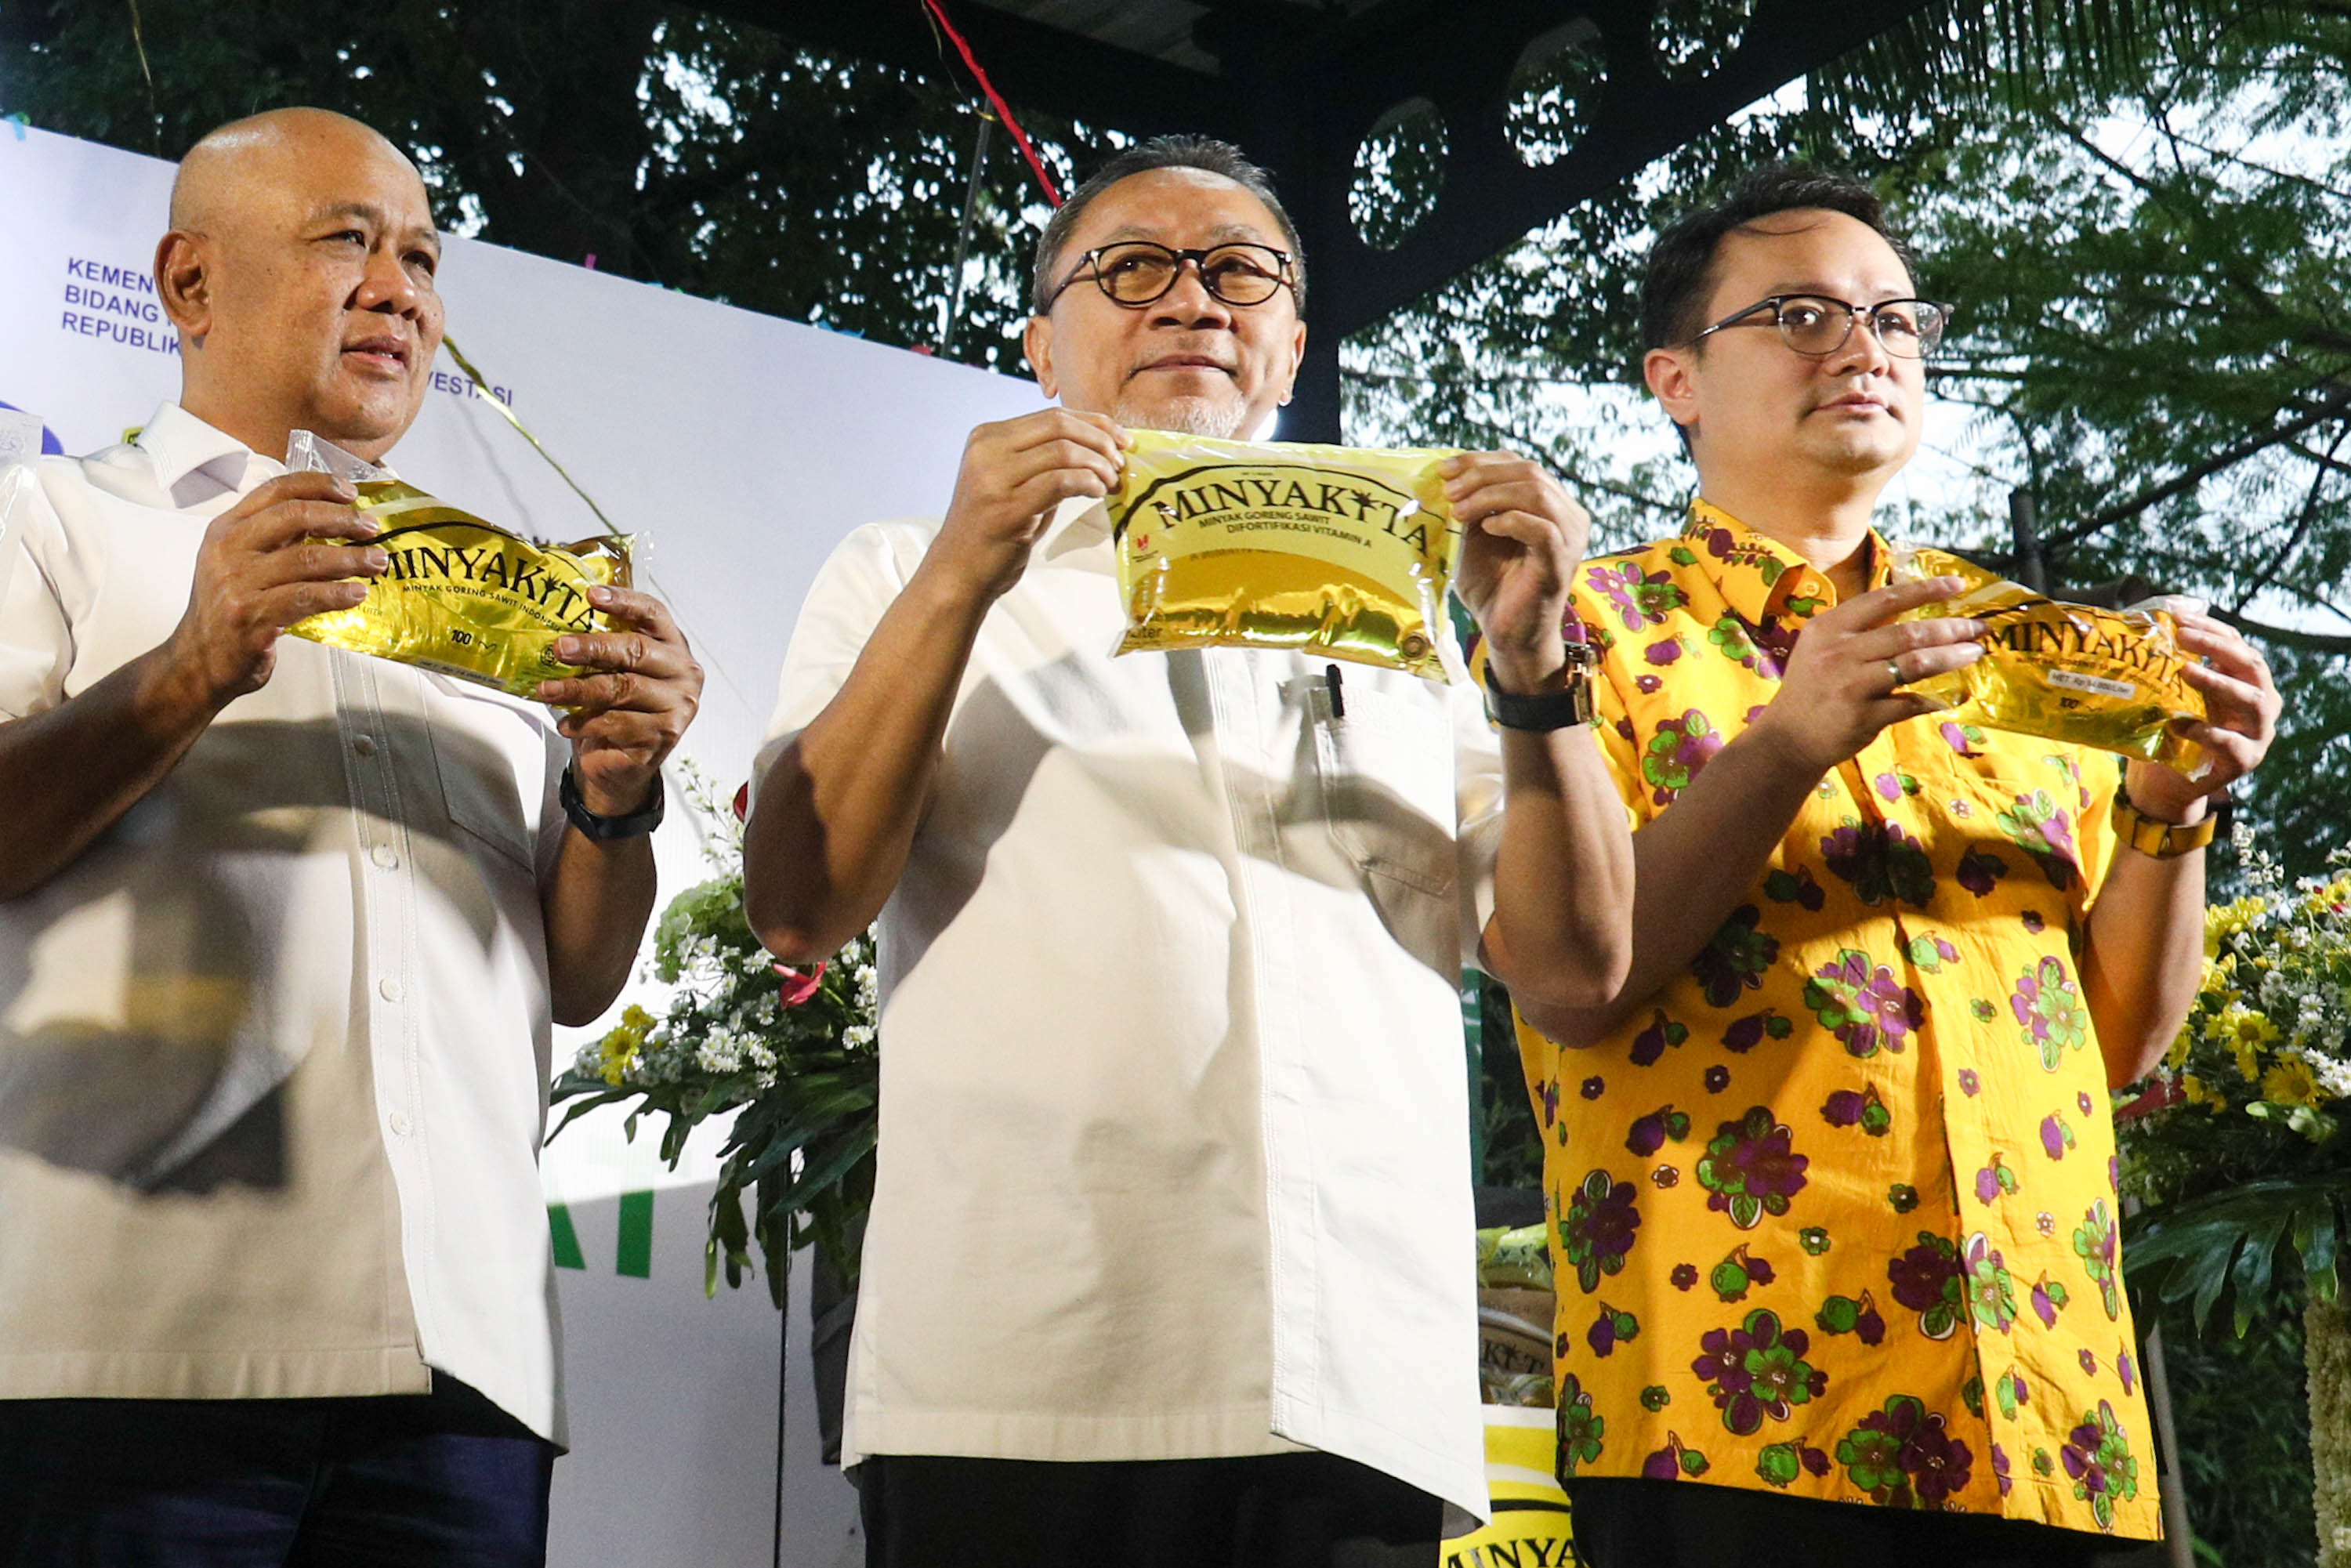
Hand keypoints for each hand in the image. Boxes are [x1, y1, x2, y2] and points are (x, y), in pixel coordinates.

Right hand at [161, 471, 385, 709]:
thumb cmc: (229, 610)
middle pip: (294, 516)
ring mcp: (238, 584)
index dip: (317, 485)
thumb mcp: (239, 563)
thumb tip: (333, 517)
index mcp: (226, 529)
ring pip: (306, 558)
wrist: (197, 662)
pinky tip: (358, 593)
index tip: (351, 492)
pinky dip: (338, 594)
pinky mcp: (251, 618)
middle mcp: (228, 550)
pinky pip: (305, 598)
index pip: (275, 490)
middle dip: (341, 519)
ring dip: (351, 558)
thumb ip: (275, 539)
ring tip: (377, 562)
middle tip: (371, 528)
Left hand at [536, 586, 702, 817]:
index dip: (623, 601)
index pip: (653, 614)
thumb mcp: (613, 671)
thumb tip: (552, 625)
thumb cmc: (618, 707)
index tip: (591, 595)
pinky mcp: (666, 735)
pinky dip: (586, 723)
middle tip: (558, 648)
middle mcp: (684, 672)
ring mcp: (679, 705)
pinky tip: (565, 725)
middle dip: (593, 648)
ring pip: (623, 689)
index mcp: (673, 645)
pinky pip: (620, 724)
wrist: (624, 761)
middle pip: (636, 651)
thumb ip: (601, 649)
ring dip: (578, 689)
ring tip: (546, 691)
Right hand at [925, 409, 1127, 601]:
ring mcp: (993, 477)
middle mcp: (987, 449)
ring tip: (1111, 483)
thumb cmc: (995, 530)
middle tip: (1121, 463)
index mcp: (988, 436)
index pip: (1052, 415)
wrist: (960, 572)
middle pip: (1060, 425)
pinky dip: (1088, 483)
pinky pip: (1061, 481)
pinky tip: (1097, 493)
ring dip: (1098, 465)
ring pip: (1064, 451)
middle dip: (1101, 440)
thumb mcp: (1015, 482)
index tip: (1122, 439)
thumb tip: (1099, 444)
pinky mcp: (1007, 507)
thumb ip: (1044, 459)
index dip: (1095, 423)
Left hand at [1446, 451, 1589, 691]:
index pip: (1518, 464)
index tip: (1443, 470)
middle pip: (1529, 471)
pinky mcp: (1561, 563)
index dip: (1480, 460)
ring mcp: (1568, 539)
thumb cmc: (1493, 588)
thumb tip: (1450, 477)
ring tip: (1460, 511)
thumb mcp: (1476, 538)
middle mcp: (1567, 516)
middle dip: (1482, 476)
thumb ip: (1473, 507)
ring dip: (1492, 495)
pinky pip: (1543, 529)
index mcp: (1549, 504)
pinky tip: (1487, 529)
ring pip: (1537, 493)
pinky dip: (1511, 521)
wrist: (1506, 634)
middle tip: (1449, 492)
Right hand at [1747, 575, 1986, 777]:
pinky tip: (1949, 695)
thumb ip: (1858, 630)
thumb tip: (1910, 613)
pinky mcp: (1863, 717)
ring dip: (1951, 657)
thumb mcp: (1821, 649)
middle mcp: (1838, 653)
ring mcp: (1851, 686)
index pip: (1884, 600)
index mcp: (1828, 628)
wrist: (1788, 739)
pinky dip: (1933, 699)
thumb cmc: (1811, 689)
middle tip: (1977, 627)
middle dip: (1950, 628)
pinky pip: (1910, 703)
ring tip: (1974, 653)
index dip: (1925, 590)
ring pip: (1914, 664)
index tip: (1957, 585)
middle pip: (1907, 633)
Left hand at [2121, 611, 2279, 823]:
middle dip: (2219, 646)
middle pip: (2253, 666)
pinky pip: (2230, 743)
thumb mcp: (2174, 694)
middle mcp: (2261, 703)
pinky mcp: (2245, 760)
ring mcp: (2258, 733)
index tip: (2180, 617)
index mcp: (2247, 681)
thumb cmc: (2171, 728)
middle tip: (2183, 636)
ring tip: (2185, 670)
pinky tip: (2178, 725)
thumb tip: (2146, 621)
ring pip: (2252, 701)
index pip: (2238, 645)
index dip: (2213, 628)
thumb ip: (2171, 665)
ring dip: (2219, 682)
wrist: (2165, 782)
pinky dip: (2204, 731)